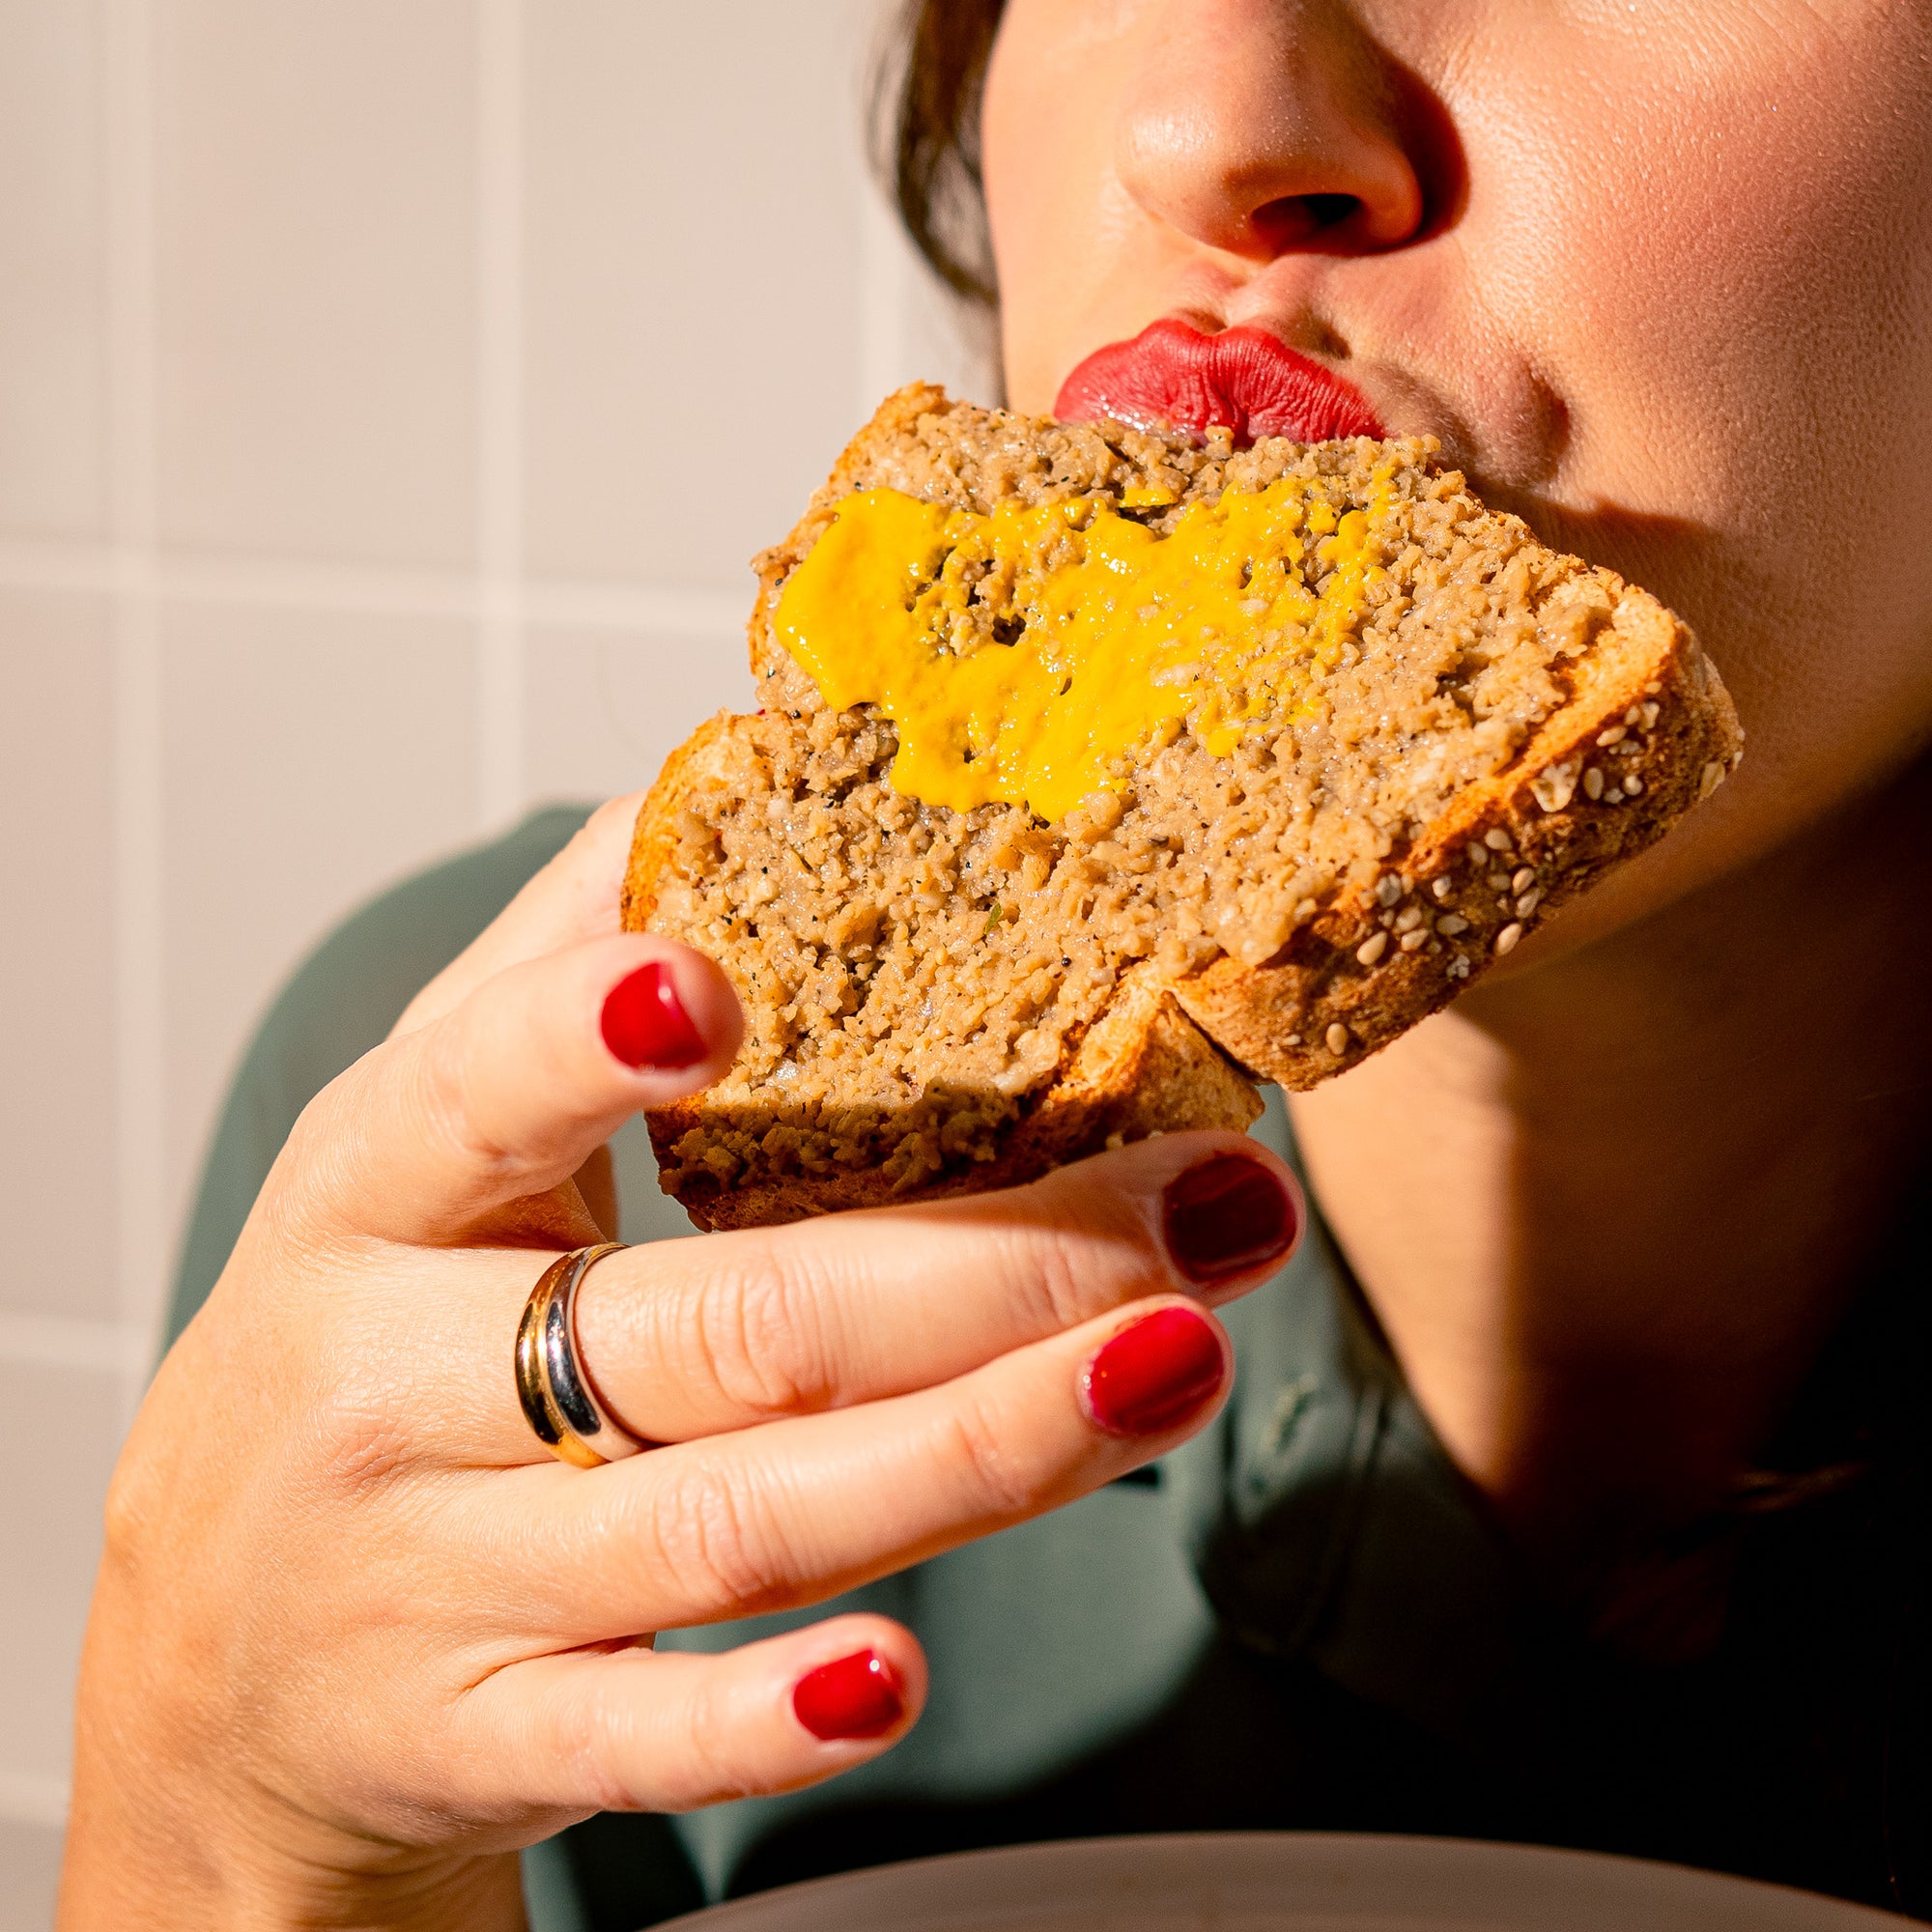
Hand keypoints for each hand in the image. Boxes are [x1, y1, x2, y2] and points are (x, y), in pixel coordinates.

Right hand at [58, 797, 1301, 1931]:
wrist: (224, 1654)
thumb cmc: (372, 1338)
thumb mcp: (413, 1144)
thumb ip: (554, 961)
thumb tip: (727, 764)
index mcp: (375, 1189)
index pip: (472, 1095)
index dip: (583, 1044)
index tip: (721, 987)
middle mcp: (391, 1384)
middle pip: (711, 1327)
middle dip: (983, 1267)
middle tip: (1201, 1204)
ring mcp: (433, 1578)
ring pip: (727, 1520)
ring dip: (973, 1449)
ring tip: (1176, 1359)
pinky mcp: (475, 1735)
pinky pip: (631, 1737)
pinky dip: (767, 1717)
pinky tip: (902, 1678)